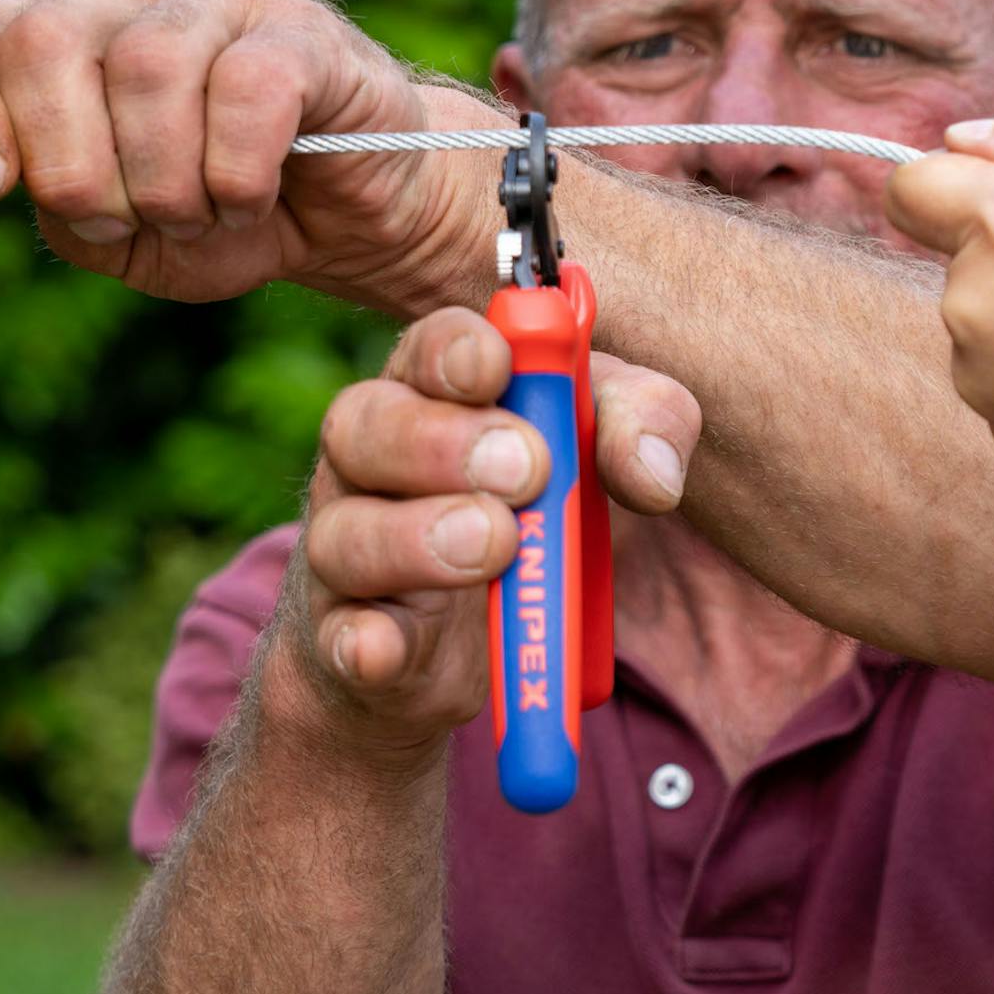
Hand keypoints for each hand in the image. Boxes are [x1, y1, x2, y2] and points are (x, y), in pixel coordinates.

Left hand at [0, 0, 496, 312]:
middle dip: (69, 163)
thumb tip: (1, 163)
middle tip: (114, 222)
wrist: (347, 222)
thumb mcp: (110, 236)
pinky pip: (247, 88)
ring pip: (147, 66)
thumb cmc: (217, 217)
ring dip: (161, 180)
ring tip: (195, 217)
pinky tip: (247, 197)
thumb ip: (46, 197)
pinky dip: (235, 172)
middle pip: (47, 40)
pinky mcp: (303, 31)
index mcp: (61, 31)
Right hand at [281, 306, 700, 760]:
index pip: (427, 346)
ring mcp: (345, 544)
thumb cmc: (537, 502)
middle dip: (444, 442)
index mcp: (431, 385)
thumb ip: (643, 428)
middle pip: (365, 425)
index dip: (457, 350)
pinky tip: (384, 648)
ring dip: (418, 538)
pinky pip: (340, 638)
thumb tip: (654, 473)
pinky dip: (363, 644)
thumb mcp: (603, 447)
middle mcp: (369, 454)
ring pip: (345, 532)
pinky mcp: (348, 636)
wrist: (477, 638)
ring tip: (496, 546)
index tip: (500, 365)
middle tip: (528, 468)